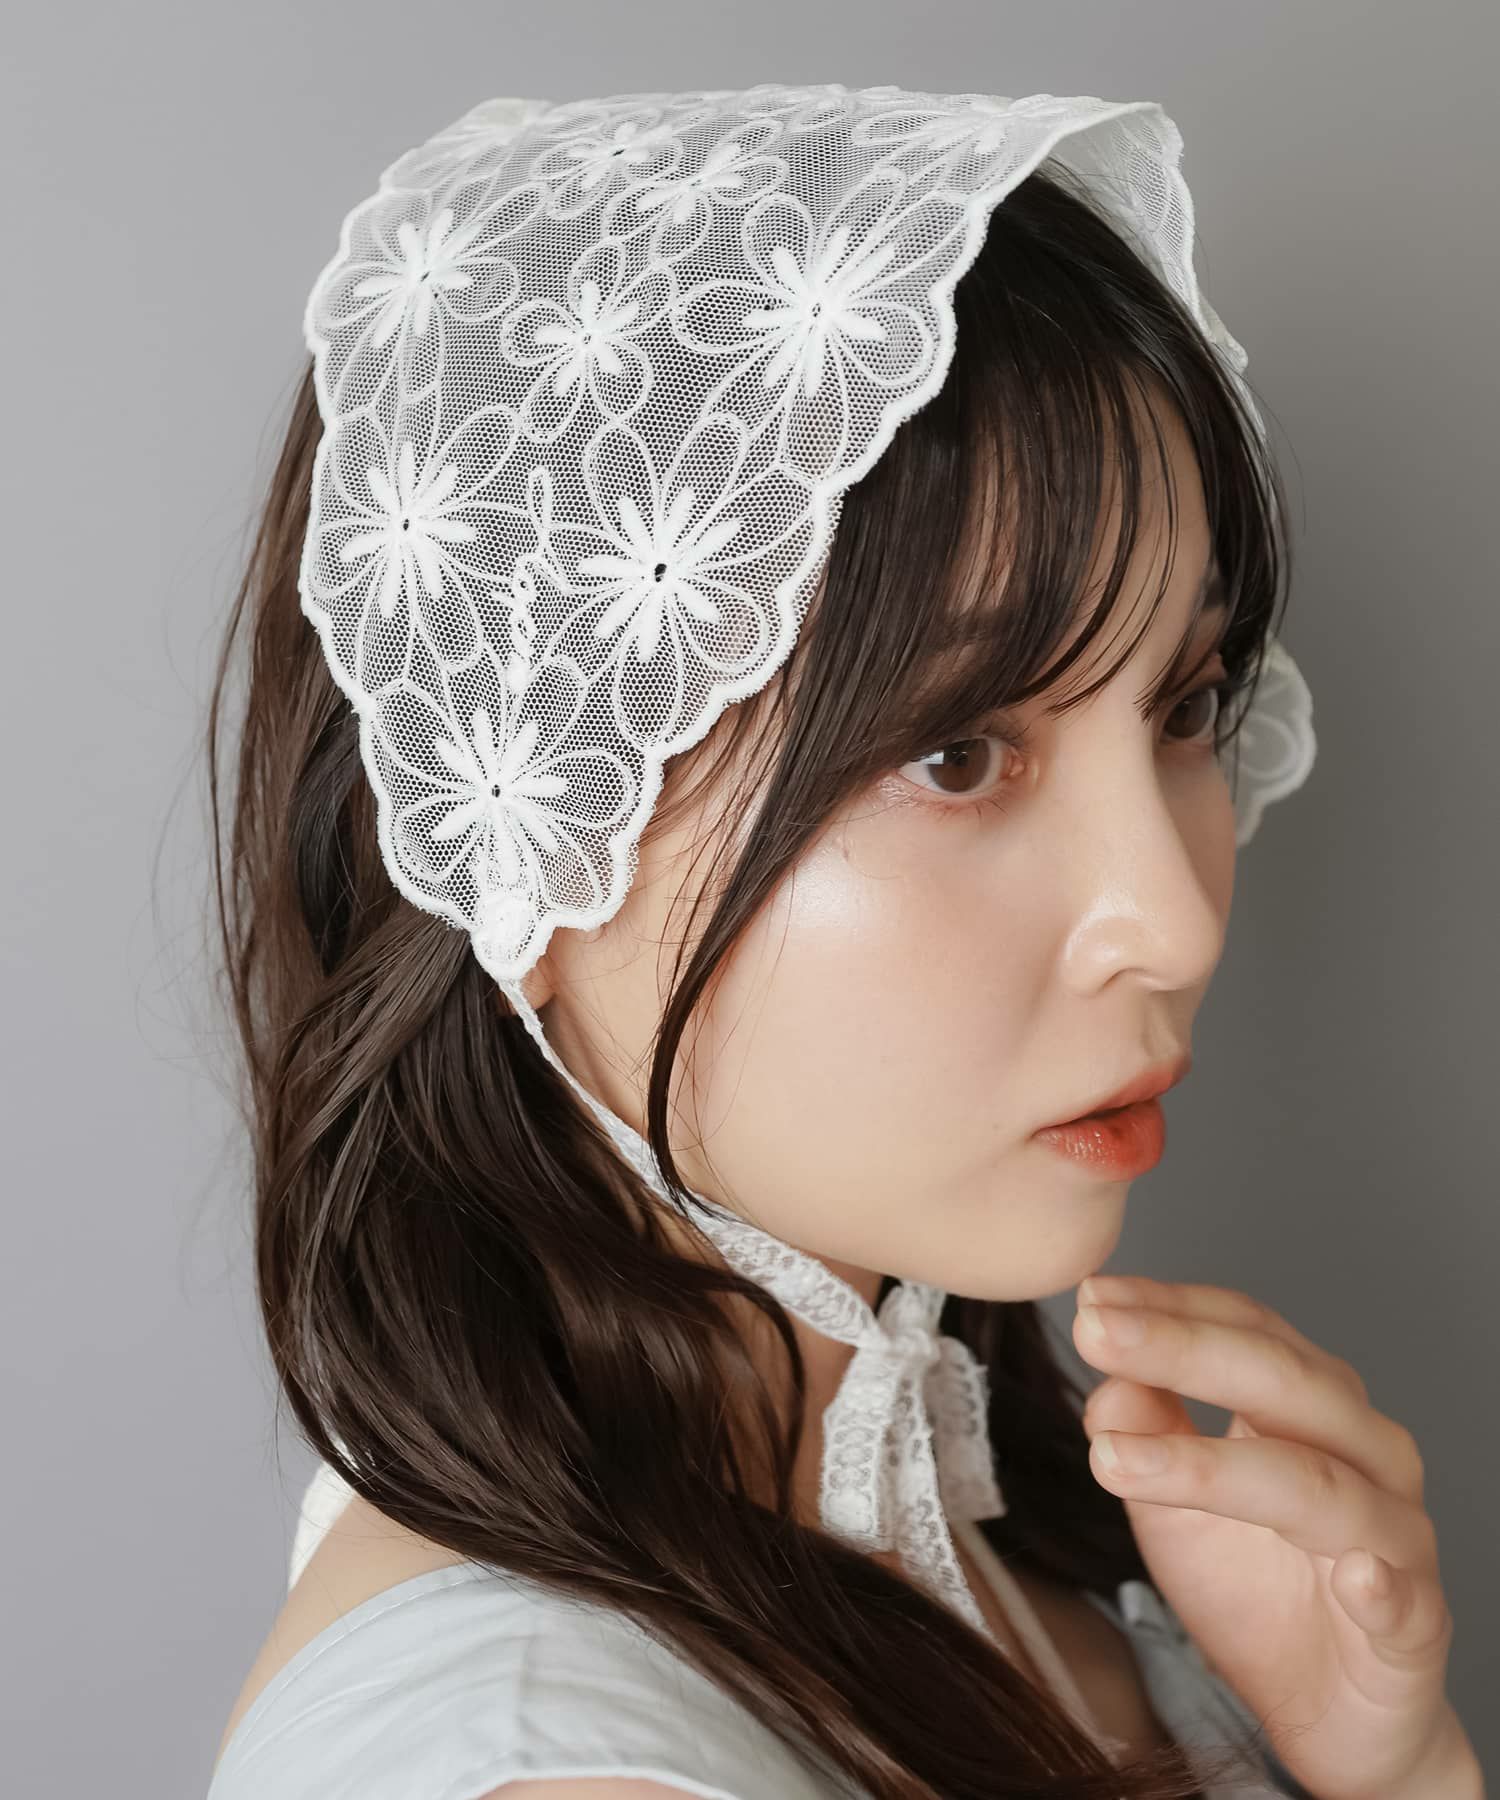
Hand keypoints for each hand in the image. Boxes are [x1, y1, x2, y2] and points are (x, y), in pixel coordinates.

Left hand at [1072, 1273, 1474, 1799]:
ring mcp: (1397, 1535)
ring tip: (1116, 1458)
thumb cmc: (1254, 1587)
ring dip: (1215, 1466)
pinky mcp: (1415, 1626)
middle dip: (1181, 1348)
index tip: (1090, 1296)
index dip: (1168, 1306)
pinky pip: (1404, 1599)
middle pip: (1282, 1380)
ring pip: (1319, 1483)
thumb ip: (1144, 1432)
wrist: (1331, 1711)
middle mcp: (1365, 1452)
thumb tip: (1108, 1379)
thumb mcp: (1172, 1504)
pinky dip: (1380, 1584)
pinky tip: (1353, 1575)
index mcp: (1311, 1407)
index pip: (1245, 1329)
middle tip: (1094, 1332)